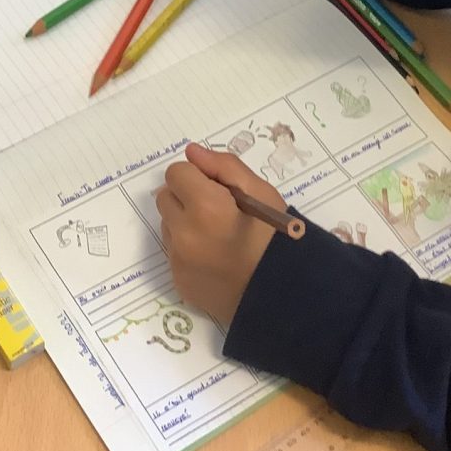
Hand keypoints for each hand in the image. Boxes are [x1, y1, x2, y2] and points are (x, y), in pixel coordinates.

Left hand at [156, 143, 286, 324]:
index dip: (197, 177)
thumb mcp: (262, 193)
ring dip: (185, 224)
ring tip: (218, 237)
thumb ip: (224, 167)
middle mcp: (184, 234)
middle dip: (187, 198)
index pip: (176, 173)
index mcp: (205, 207)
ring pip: (168, 225)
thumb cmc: (278, 240)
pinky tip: (216, 259)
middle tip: (218, 211)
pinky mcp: (179, 282)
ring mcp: (178, 261)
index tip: (218, 190)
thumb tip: (191, 153)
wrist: (285, 297)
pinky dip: (188, 251)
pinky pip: (173, 254)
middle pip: (166, 197)